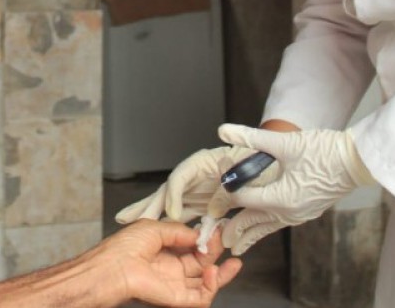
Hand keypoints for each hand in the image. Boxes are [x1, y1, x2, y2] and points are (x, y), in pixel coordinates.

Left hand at [95, 220, 242, 307]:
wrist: (112, 268)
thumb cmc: (124, 247)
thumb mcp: (155, 228)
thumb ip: (179, 231)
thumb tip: (198, 233)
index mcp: (164, 250)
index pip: (192, 246)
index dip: (205, 238)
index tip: (217, 228)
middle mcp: (171, 268)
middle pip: (202, 264)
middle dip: (216, 252)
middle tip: (225, 241)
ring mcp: (175, 284)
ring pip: (205, 283)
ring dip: (221, 274)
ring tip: (231, 263)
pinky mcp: (176, 299)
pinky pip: (200, 298)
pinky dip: (211, 287)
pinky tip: (213, 273)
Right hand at [114, 145, 279, 223]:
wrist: (270, 166)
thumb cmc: (260, 163)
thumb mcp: (249, 170)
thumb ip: (234, 182)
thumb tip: (221, 198)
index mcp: (204, 161)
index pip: (180, 176)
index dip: (174, 195)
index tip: (171, 214)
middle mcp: (194, 175)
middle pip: (166, 190)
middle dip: (145, 205)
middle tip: (124, 218)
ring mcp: (195, 189)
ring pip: (168, 203)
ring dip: (149, 214)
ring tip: (126, 221)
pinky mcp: (200, 201)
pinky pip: (182, 214)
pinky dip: (168, 223)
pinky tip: (153, 232)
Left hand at [215, 125, 374, 254]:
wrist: (358, 161)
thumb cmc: (325, 150)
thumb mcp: (285, 142)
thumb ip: (251, 137)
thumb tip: (223, 130)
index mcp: (281, 198)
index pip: (244, 198)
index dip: (228, 189)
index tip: (218, 182)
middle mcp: (289, 212)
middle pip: (254, 221)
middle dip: (235, 230)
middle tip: (218, 238)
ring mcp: (300, 214)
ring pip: (268, 227)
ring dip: (251, 234)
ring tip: (237, 246)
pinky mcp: (308, 211)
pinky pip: (281, 223)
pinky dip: (267, 227)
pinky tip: (264, 226)